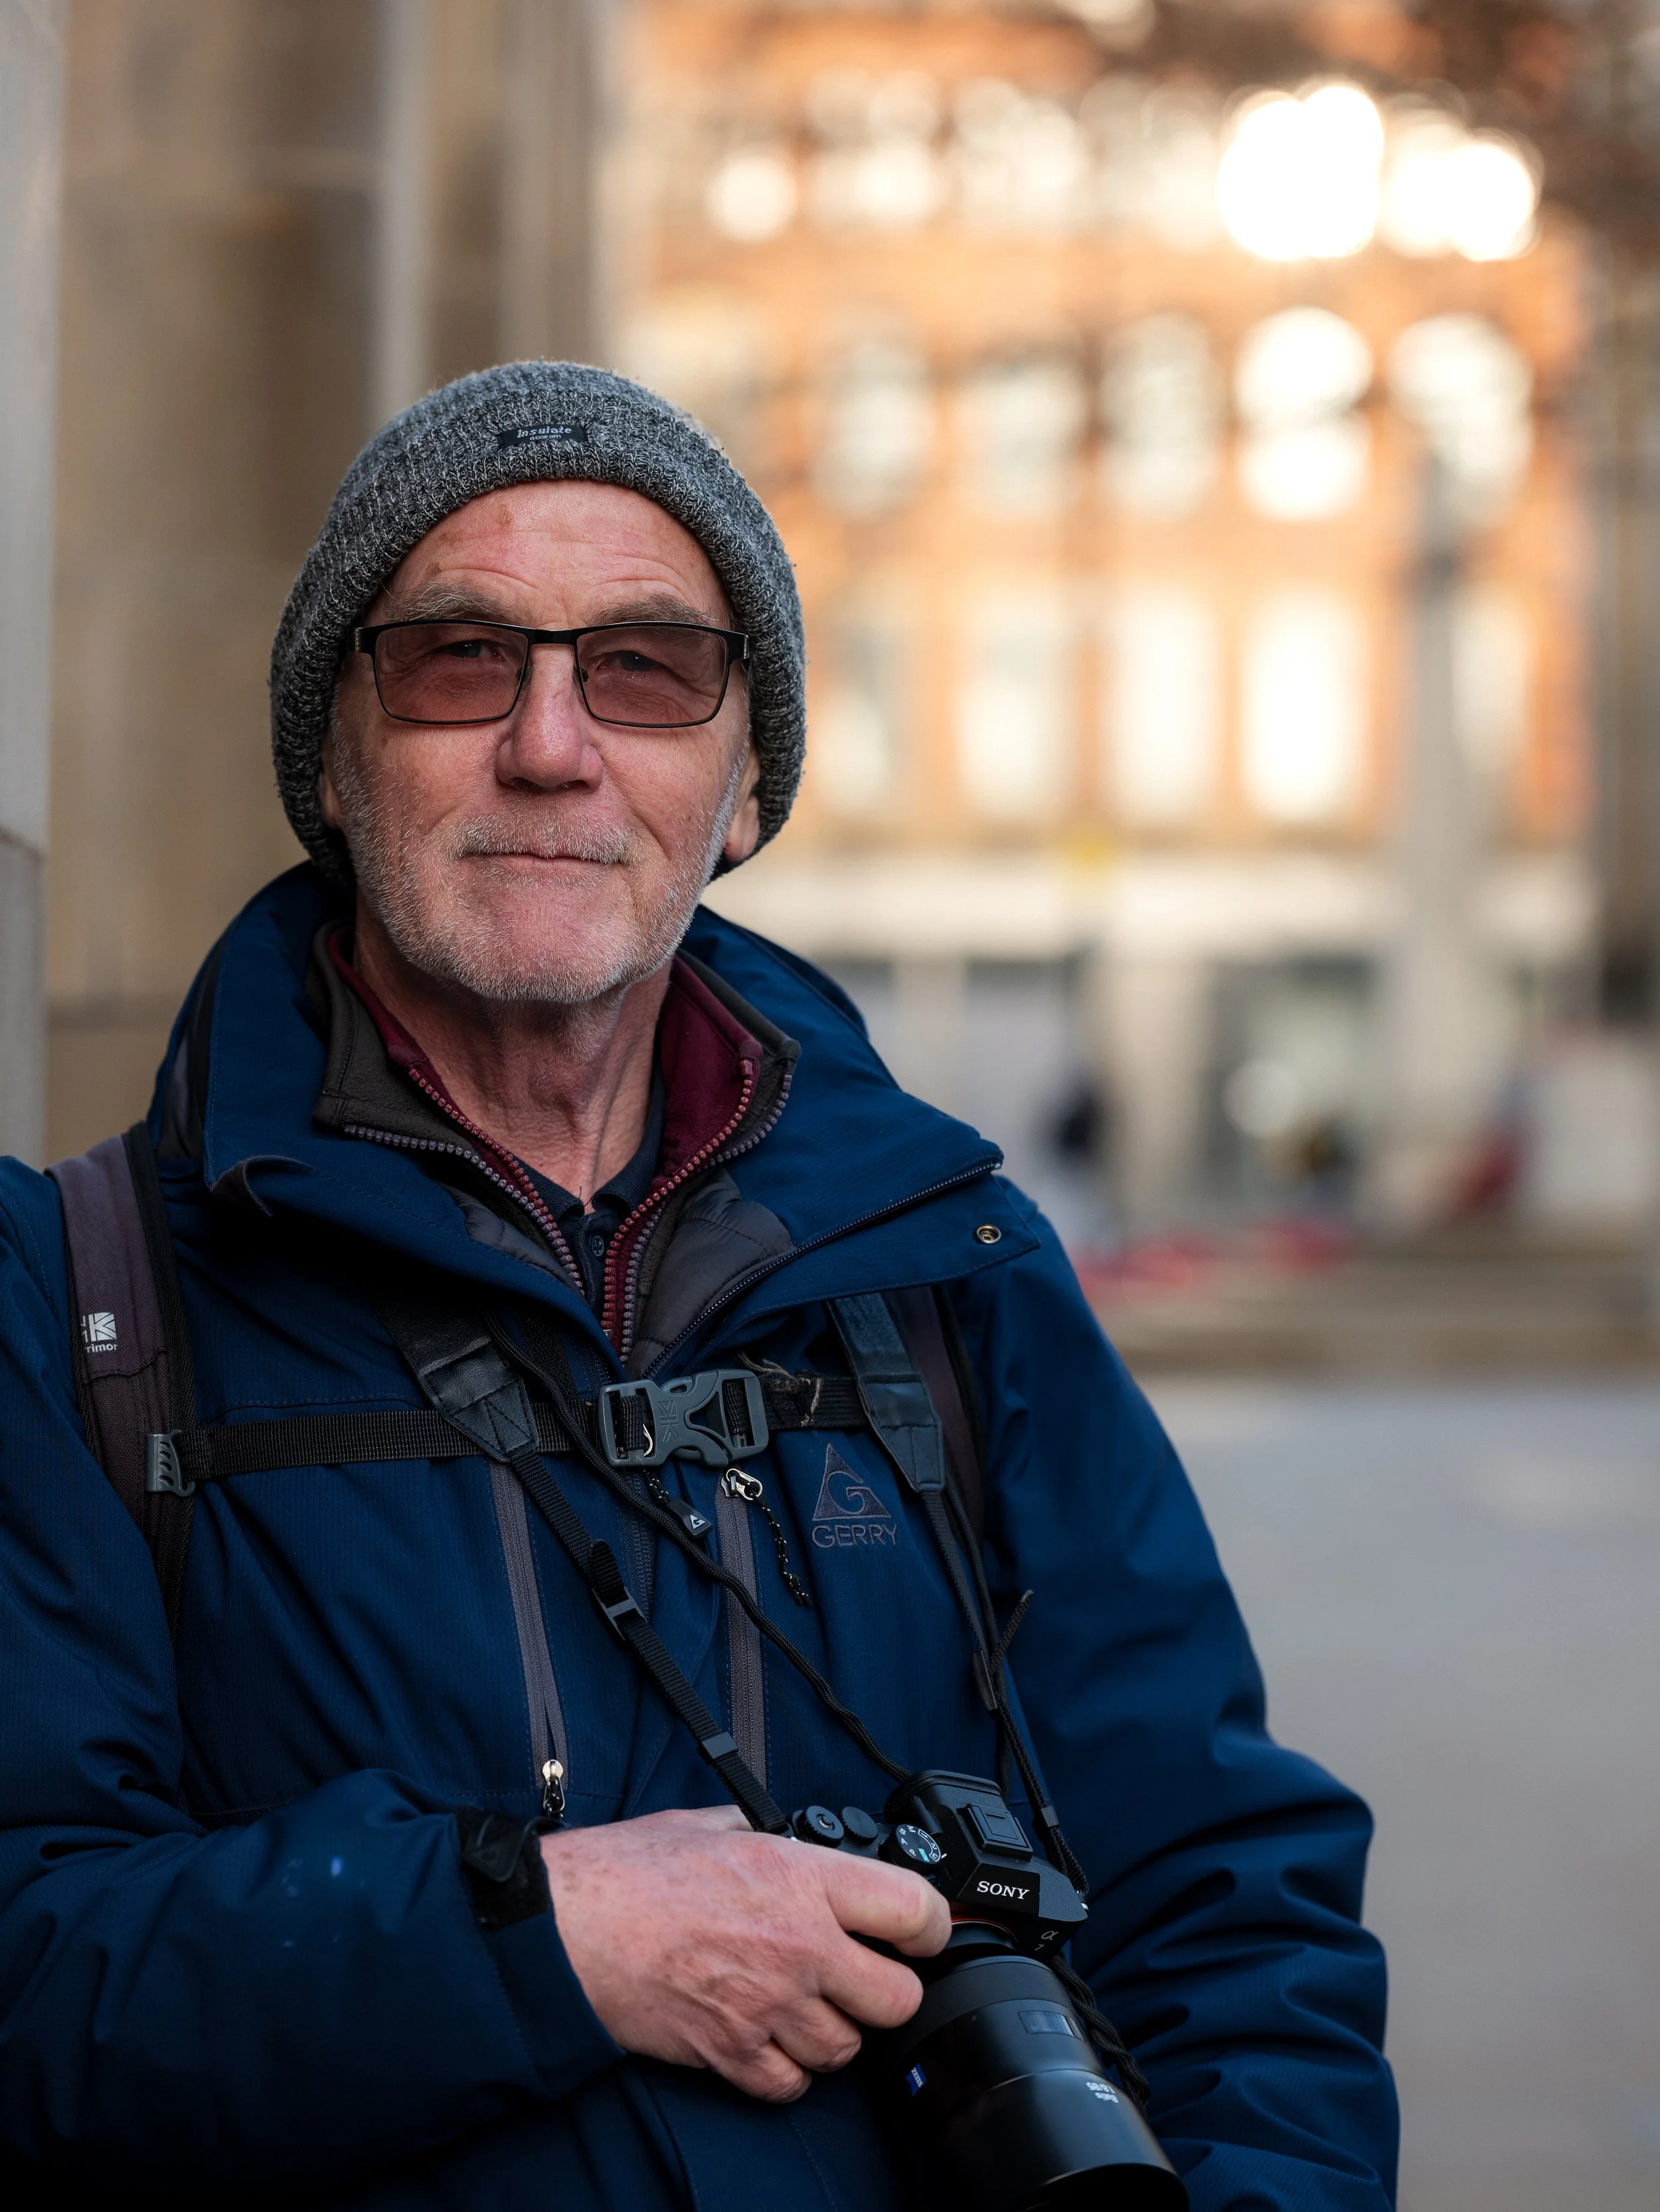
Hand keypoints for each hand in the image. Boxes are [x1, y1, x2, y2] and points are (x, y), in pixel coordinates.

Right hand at [540, 1805, 949, 2101]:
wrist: (569, 1926)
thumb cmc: (631, 1870)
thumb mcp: (717, 1825)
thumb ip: (771, 1836)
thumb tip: (797, 1842)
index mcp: (802, 1878)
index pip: (915, 1911)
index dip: (929, 1925)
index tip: (919, 1931)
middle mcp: (799, 1946)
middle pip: (897, 1998)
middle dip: (887, 1989)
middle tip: (863, 1976)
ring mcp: (768, 2007)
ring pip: (846, 2049)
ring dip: (832, 2031)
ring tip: (803, 2005)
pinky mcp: (731, 2052)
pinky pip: (791, 2085)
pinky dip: (786, 2071)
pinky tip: (769, 2040)